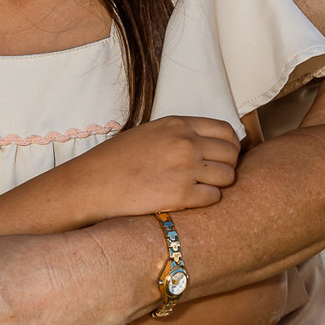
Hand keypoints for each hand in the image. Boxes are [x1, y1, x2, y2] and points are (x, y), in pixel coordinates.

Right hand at [66, 115, 240, 222]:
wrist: (93, 183)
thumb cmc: (116, 159)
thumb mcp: (150, 133)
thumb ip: (179, 135)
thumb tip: (208, 143)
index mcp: (178, 124)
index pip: (226, 130)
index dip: (229, 145)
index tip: (223, 155)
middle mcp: (186, 143)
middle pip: (231, 153)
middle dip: (226, 165)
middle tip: (214, 175)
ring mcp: (185, 169)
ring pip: (228, 176)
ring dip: (219, 184)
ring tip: (201, 188)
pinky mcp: (181, 195)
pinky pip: (214, 197)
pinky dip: (207, 200)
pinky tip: (191, 200)